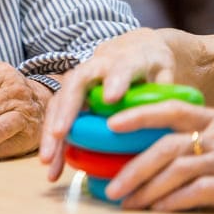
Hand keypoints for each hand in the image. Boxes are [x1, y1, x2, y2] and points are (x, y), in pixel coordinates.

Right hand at [39, 28, 179, 180]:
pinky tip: (52, 166)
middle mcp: (94, 68)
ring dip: (51, 132)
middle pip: (75, 86)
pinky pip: (57, 118)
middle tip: (59, 134)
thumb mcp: (165, 71)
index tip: (112, 98)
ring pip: (59, 103)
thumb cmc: (151, 64)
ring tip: (48, 161)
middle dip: (66, 111)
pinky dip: (54, 142)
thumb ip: (165, 91)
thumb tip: (166, 117)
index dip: (115, 81)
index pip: (120, 68)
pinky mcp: (70, 97)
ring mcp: (78, 81)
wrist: (132, 46)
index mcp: (125, 60)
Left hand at [105, 101, 213, 210]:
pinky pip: (199, 193)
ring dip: (148, 189)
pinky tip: (157, 209)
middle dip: (134, 168)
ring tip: (128, 202)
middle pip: (166, 148)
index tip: (111, 124)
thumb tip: (153, 139)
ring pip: (177, 172)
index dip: (140, 114)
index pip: (172, 109)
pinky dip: (174, 202)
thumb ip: (198, 130)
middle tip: (111, 186)